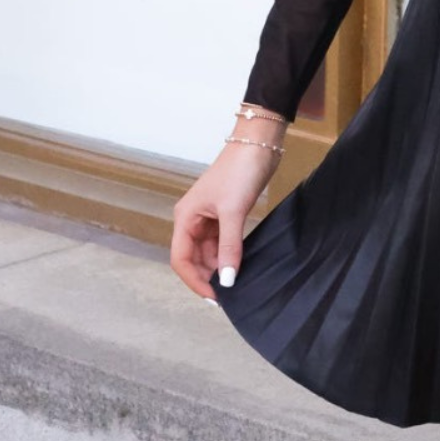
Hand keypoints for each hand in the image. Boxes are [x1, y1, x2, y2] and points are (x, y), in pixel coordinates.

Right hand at [170, 139, 281, 299]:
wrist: (258, 143)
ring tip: (236, 283)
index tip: (214, 297)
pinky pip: (221, 243)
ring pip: (208, 252)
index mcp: (186, 217)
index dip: (194, 280)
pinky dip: (228, 255)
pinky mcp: (225, 214)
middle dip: (207, 276)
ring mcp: (209, 217)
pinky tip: (240, 265)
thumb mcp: (233, 211)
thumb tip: (226, 280)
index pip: (181, 259)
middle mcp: (193, 219)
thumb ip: (229, 247)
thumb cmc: (239, 170)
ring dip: (219, 267)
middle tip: (228, 295)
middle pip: (193, 258)